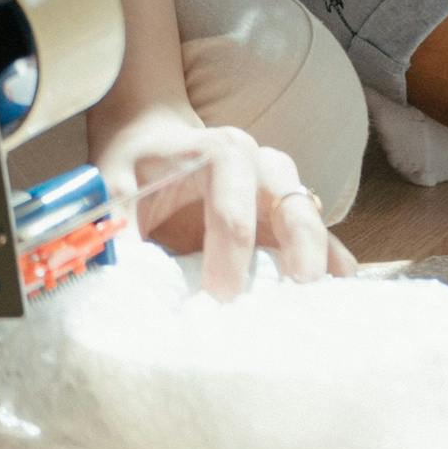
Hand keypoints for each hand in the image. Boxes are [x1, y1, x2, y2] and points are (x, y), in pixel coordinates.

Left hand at [93, 97, 356, 297]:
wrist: (155, 136)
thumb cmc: (135, 163)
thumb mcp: (113, 188)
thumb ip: (118, 231)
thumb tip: (124, 286)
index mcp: (222, 153)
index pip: (233, 214)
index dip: (228, 262)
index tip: (219, 303)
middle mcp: (263, 166)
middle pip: (294, 211)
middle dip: (299, 259)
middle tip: (294, 306)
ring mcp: (285, 188)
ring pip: (316, 224)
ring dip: (321, 267)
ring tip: (320, 312)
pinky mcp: (293, 214)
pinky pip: (325, 239)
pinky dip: (331, 270)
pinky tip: (334, 304)